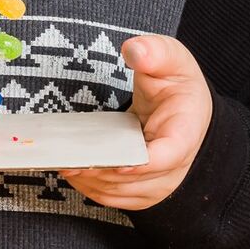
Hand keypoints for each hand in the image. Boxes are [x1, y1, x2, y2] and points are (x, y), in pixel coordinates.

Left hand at [59, 33, 213, 210]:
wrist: (186, 111)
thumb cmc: (178, 84)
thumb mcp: (172, 59)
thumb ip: (155, 51)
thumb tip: (135, 51)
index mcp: (186, 132)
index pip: (168, 155)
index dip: (142, 163)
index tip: (117, 162)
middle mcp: (176, 165)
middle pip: (137, 180)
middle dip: (102, 171)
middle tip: (68, 158)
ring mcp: (160, 182)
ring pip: (123, 193)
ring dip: (92, 182)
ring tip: (63, 162)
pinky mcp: (142, 190)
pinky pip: (115, 198)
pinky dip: (92, 188)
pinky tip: (73, 171)